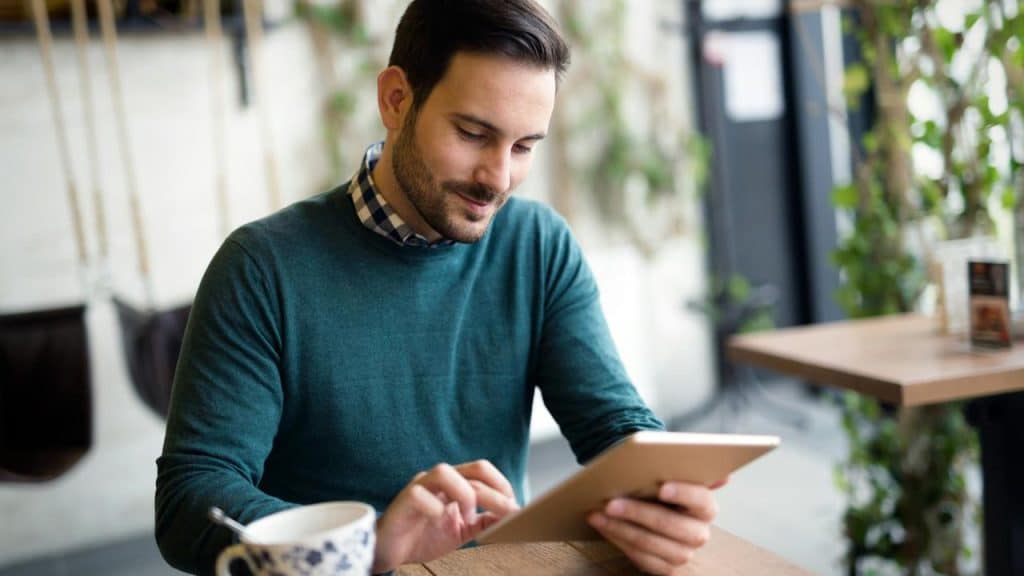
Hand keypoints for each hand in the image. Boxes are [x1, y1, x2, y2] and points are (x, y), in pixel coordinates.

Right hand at [371, 460, 519, 572]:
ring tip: (466, 516)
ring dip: (464, 494)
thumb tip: (511, 516)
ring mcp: (418, 487)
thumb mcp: (461, 531)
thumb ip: (483, 522)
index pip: (482, 470)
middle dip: (494, 492)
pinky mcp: (402, 502)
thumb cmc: (422, 537)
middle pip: (472, 469)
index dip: (502, 485)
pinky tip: (442, 520)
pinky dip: (435, 507)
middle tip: (505, 513)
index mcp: (452, 483)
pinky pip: (419, 495)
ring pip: (444, 472)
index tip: (514, 508)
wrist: (388, 550)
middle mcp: (436, 480)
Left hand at [587, 477, 727, 574]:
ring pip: (652, 544)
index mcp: (706, 507)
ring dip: (622, 529)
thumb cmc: (660, 491)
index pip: (702, 500)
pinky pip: (642, 558)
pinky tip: (604, 527)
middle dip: (638, 513)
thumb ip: (688, 471)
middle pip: (671, 525)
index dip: (684, 493)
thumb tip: (724, 475)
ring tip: (598, 514)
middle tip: (611, 503)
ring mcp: (683, 554)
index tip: (662, 487)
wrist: (651, 510)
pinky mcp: (666, 568)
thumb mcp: (671, 477)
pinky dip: (619, 541)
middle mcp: (699, 533)